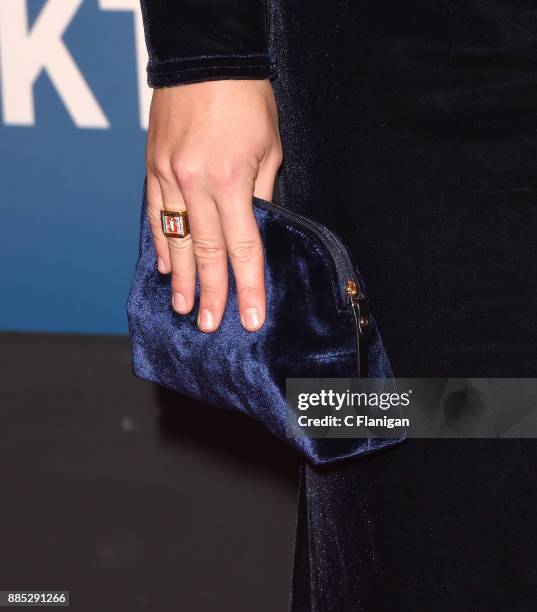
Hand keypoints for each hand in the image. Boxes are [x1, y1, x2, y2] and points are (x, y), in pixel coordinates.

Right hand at [145, 79, 281, 331]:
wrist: (206, 57)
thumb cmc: (246, 99)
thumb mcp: (270, 148)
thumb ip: (261, 194)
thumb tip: (256, 229)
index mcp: (231, 181)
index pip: (243, 248)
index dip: (248, 287)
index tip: (250, 318)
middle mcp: (195, 184)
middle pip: (205, 253)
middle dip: (212, 293)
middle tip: (211, 325)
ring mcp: (168, 176)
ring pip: (174, 239)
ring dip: (180, 278)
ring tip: (185, 307)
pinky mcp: (152, 166)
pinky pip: (155, 213)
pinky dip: (160, 243)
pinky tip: (164, 267)